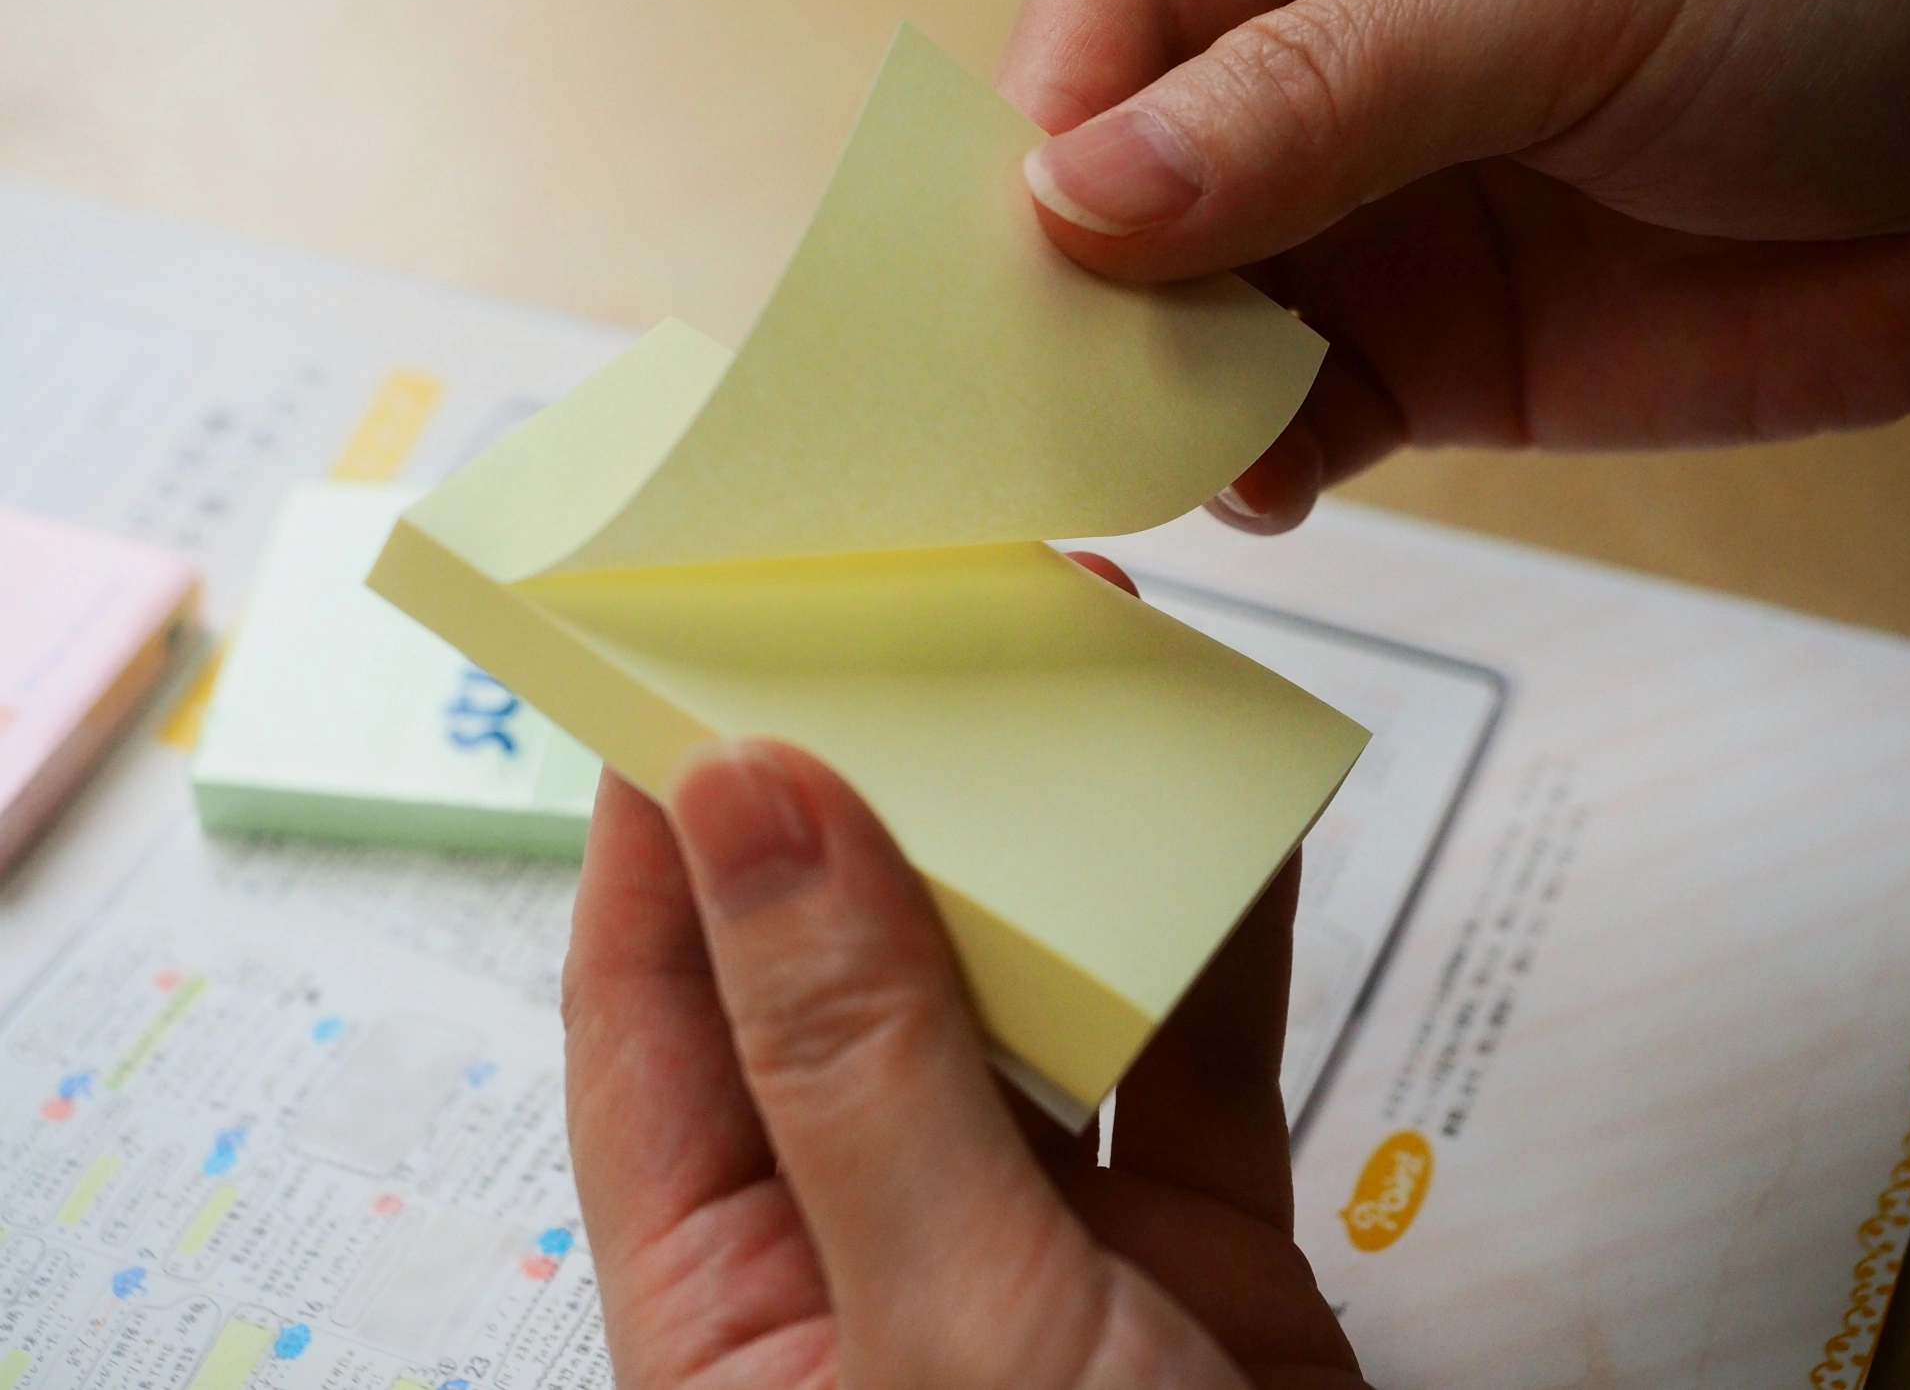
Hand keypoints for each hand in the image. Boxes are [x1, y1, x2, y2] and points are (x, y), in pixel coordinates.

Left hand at [561, 568, 1365, 1386]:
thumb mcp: (951, 1320)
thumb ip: (861, 1064)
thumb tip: (756, 801)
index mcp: (731, 1303)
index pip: (651, 1014)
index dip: (663, 828)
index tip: (693, 648)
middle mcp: (866, 1254)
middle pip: (839, 978)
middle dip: (877, 800)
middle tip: (902, 621)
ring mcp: (1034, 1248)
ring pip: (1018, 1000)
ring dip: (1048, 853)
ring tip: (1067, 672)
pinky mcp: (1189, 1245)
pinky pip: (1190, 1057)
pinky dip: (1214, 942)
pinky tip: (1226, 820)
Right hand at [999, 0, 1909, 530]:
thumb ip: (1320, 97)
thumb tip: (1084, 190)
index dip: (1054, 110)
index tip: (1032, 228)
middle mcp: (1331, 76)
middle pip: (1125, 176)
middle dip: (1075, 278)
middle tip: (1042, 380)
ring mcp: (1378, 225)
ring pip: (1191, 316)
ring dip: (1152, 391)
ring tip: (1150, 452)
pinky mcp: (1439, 359)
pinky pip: (1294, 420)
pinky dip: (1253, 464)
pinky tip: (1253, 484)